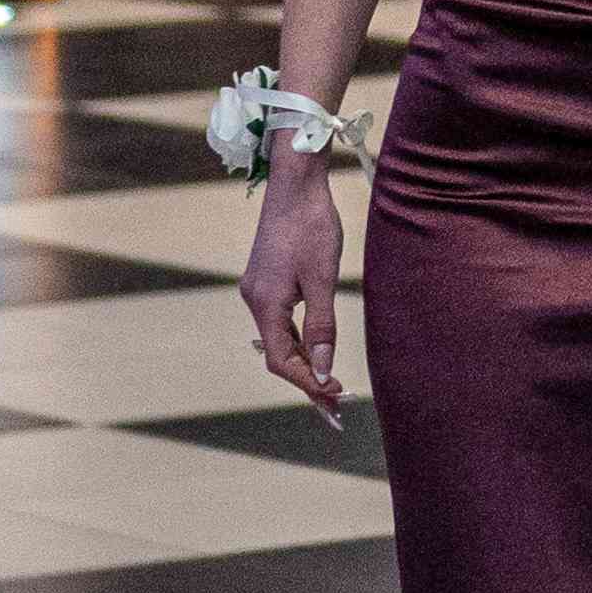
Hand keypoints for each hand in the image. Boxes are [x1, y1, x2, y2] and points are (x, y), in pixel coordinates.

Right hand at [242, 154, 348, 420]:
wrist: (296, 183)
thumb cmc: (312, 226)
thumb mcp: (323, 278)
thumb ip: (322, 326)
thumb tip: (324, 370)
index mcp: (265, 303)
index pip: (283, 360)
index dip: (309, 383)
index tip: (337, 398)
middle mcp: (254, 300)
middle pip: (278, 355)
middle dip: (307, 381)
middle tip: (337, 410)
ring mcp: (257, 290)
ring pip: (278, 339)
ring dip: (304, 363)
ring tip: (330, 389)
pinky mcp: (265, 280)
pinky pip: (279, 322)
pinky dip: (298, 342)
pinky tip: (315, 352)